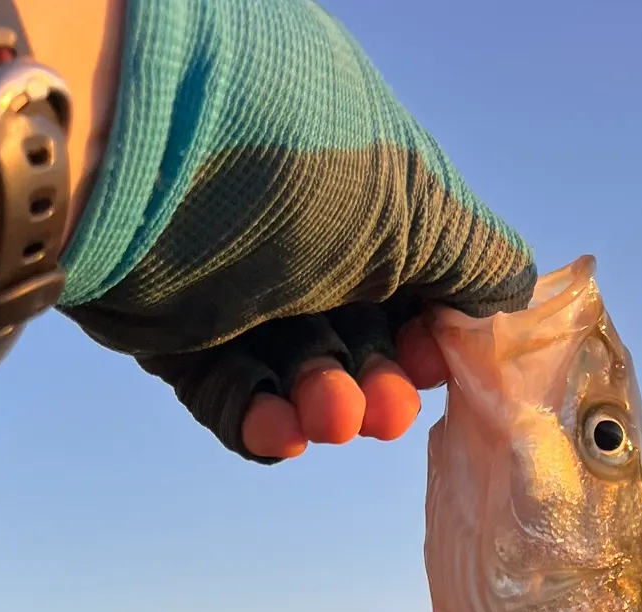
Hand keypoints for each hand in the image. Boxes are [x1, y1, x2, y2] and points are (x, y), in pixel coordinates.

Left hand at [57, 0, 533, 462]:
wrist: (125, 150)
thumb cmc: (287, 154)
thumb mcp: (413, 198)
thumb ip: (476, 256)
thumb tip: (516, 292)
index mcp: (366, 188)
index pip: (419, 279)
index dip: (435, 333)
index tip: (438, 360)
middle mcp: (304, 232)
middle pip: (362, 335)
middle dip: (381, 381)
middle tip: (381, 409)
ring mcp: (235, 281)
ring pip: (298, 372)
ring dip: (325, 403)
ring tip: (329, 416)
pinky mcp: (174, 327)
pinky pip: (228, 392)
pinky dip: (260, 421)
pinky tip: (280, 431)